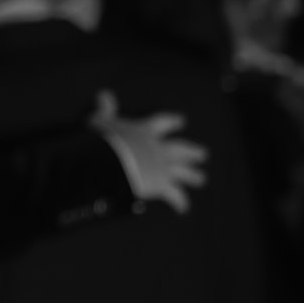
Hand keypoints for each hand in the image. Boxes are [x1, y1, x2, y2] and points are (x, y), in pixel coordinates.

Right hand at [90, 91, 207, 212]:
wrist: (110, 161)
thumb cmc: (103, 139)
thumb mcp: (101, 121)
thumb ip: (105, 109)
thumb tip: (103, 93)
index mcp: (145, 130)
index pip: (163, 123)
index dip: (172, 122)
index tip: (182, 121)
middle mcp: (159, 148)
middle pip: (181, 149)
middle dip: (192, 152)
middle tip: (203, 155)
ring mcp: (163, 166)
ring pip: (183, 171)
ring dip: (193, 176)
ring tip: (202, 179)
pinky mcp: (162, 185)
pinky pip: (174, 195)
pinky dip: (179, 201)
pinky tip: (184, 209)